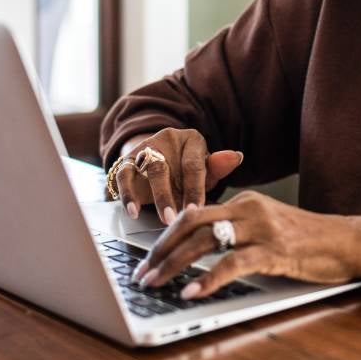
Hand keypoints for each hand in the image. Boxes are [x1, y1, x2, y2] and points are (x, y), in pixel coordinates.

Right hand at [113, 128, 243, 223]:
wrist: (162, 160)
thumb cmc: (189, 170)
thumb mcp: (205, 171)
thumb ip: (218, 167)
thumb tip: (237, 156)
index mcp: (192, 140)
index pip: (193, 165)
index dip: (194, 190)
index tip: (196, 212)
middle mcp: (167, 139)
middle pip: (166, 166)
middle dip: (168, 196)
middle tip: (174, 220)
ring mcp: (146, 148)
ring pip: (145, 169)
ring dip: (152, 196)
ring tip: (157, 218)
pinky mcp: (127, 159)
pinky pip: (123, 174)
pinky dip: (126, 194)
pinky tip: (132, 212)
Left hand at [131, 191, 358, 299]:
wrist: (347, 241)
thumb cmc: (308, 240)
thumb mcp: (268, 227)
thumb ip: (238, 231)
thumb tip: (199, 248)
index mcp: (244, 202)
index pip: (194, 213)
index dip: (166, 236)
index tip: (148, 258)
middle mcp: (249, 210)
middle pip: (191, 223)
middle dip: (161, 250)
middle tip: (142, 273)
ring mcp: (262, 229)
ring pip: (205, 242)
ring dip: (175, 265)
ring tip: (156, 283)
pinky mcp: (275, 250)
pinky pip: (233, 264)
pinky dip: (209, 278)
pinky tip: (193, 292)